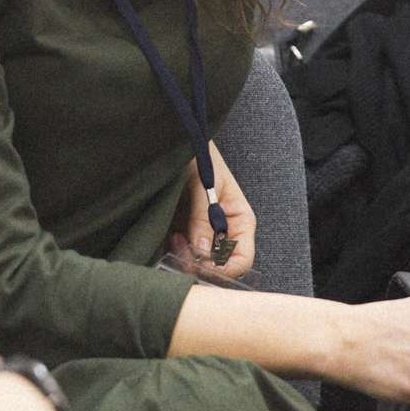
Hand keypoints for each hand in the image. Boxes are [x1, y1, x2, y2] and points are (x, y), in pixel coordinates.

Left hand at [166, 142, 255, 279]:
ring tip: (173, 237)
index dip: (223, 268)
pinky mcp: (184, 231)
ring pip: (198, 262)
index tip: (201, 264)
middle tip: (180, 247)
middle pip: (219, 266)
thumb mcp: (204, 184)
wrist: (175, 142)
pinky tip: (167, 235)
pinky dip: (173, 251)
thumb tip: (202, 251)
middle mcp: (224, 232)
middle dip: (200, 263)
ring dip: (184, 257)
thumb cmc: (198, 156)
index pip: (242, 259)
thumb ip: (203, 217)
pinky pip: (181, 253)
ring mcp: (203, 233)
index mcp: (240, 221)